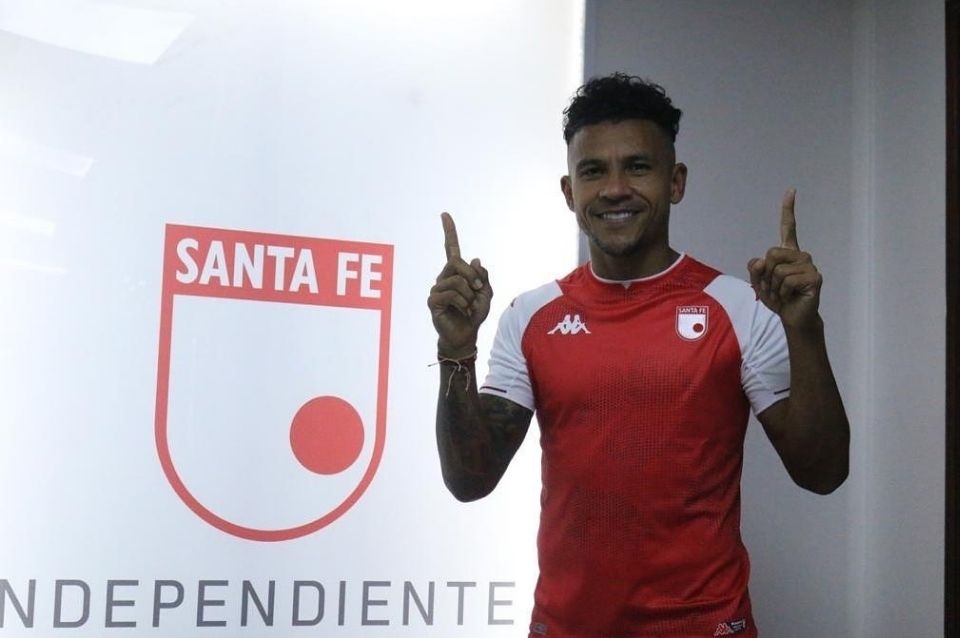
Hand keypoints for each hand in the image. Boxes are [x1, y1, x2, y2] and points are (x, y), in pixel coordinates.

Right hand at [427, 213, 492, 356]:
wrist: (466, 334)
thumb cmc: (474, 314)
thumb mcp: (485, 293)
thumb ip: (482, 276)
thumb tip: (475, 259)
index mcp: (456, 272)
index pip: (451, 248)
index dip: (449, 232)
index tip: (445, 215)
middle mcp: (444, 277)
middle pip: (457, 262)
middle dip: (472, 276)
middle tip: (478, 290)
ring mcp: (437, 288)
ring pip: (457, 280)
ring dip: (469, 295)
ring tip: (468, 306)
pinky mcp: (433, 300)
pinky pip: (451, 294)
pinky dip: (462, 303)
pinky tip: (462, 311)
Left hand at [747, 189, 821, 328]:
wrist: (793, 317)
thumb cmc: (779, 299)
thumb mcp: (759, 283)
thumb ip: (755, 269)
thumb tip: (760, 260)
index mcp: (788, 253)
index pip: (788, 228)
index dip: (788, 209)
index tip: (791, 190)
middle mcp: (800, 256)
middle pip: (771, 254)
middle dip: (765, 275)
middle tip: (775, 288)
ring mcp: (809, 266)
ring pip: (777, 270)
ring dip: (774, 287)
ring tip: (784, 294)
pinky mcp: (814, 278)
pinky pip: (787, 281)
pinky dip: (783, 293)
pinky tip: (791, 297)